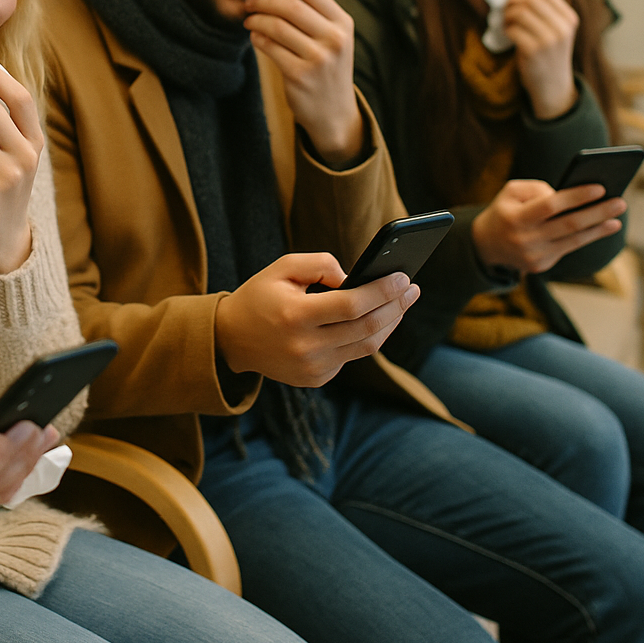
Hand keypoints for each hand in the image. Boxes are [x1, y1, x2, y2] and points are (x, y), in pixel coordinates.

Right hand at [214, 253, 419, 385]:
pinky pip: (351, 357)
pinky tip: (376, 321)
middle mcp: (305, 347)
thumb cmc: (260, 296)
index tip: (403, 277)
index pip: (352, 305)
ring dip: (389, 324)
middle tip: (412, 288)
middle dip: (396, 306)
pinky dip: (367, 337)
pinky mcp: (316, 379)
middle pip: (366, 329)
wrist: (231, 339)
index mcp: (295, 316)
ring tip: (402, 303)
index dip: (382, 291)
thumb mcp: (282, 268)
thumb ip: (320, 264)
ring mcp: (312, 368)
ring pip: (366, 347)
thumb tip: (355, 277)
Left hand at [243, 0, 363, 165]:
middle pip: (291, 5)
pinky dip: (257, 38)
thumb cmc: (326, 68)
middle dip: (263, 0)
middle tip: (249, 2)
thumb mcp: (332, 38)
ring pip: (277, 26)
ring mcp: (318, 58)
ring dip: (256, 19)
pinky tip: (254, 37)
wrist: (334, 112)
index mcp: (343, 23)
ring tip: (249, 20)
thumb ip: (311, 14)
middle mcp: (334, 39)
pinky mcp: (300, 76)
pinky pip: (270, 48)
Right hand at [471, 179, 625, 272]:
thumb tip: (571, 196)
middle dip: (597, 213)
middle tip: (620, 202)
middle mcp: (524, 239)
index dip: (576, 197)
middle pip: (568, 225)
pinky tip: (602, 229)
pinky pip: (568, 249)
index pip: (550, 206)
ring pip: (573, 241)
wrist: (485, 245)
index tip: (600, 188)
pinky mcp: (541, 265)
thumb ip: (538, 188)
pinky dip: (587, 237)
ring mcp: (533, 255)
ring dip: (599, 229)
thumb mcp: (511, 192)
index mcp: (515, 217)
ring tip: (617, 219)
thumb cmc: (505, 210)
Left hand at [503, 0, 579, 118]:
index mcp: (568, 16)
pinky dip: (504, 29)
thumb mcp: (553, 29)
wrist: (552, 86)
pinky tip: (505, 34)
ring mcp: (550, 39)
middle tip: (500, 5)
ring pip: (519, 12)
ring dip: (505, 15)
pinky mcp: (534, 51)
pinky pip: (512, 30)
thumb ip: (541, 9)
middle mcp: (562, 26)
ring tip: (503, 22)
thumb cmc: (547, 54)